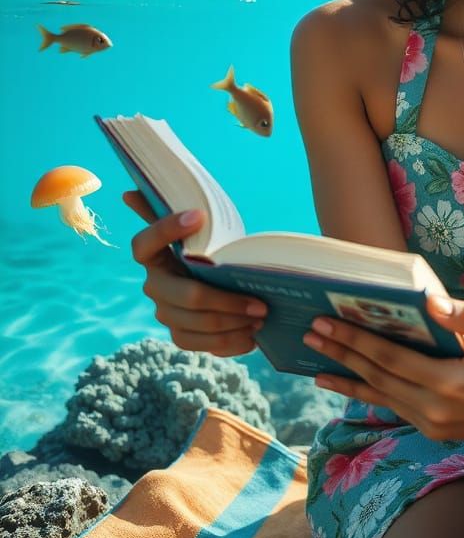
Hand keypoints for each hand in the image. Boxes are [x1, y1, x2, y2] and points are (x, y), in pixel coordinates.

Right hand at [123, 190, 267, 356]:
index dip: (166, 230)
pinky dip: (228, 344)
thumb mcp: (202, 229)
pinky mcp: (180, 334)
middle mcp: (154, 286)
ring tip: (260, 319)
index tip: (199, 215)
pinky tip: (251, 338)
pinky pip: (199, 344)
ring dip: (231, 324)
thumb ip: (171, 210)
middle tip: (260, 302)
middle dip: (225, 300)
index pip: (144, 243)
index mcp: (153, 256)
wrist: (220, 279)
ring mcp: (165, 312)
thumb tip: (128, 193)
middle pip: (186, 296)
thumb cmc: (211, 248)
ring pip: (195, 324)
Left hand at [305, 296, 463, 443]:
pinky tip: (342, 381)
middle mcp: (433, 409)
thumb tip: (429, 302)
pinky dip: (363, 392)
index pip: (390, 359)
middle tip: (310, 331)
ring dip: (345, 374)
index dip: (355, 340)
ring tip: (314, 357)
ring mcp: (430, 424)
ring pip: (377, 396)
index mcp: (450, 383)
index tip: (327, 322)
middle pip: (376, 377)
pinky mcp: (430, 430)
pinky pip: (389, 406)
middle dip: (341, 352)